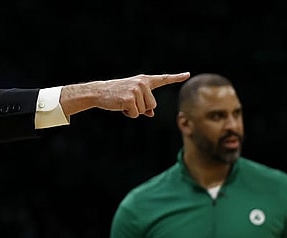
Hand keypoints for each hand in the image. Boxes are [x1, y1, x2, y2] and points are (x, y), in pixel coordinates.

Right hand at [60, 72, 189, 118]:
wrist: (99, 92)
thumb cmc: (116, 95)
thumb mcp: (132, 97)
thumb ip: (144, 103)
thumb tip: (151, 114)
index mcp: (144, 80)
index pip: (163, 79)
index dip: (176, 77)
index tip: (187, 74)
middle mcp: (142, 83)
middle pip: (152, 105)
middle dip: (141, 108)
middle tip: (127, 102)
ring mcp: (136, 90)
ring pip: (144, 111)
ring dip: (134, 111)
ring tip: (123, 103)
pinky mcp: (130, 99)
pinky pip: (136, 114)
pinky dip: (129, 114)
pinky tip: (120, 106)